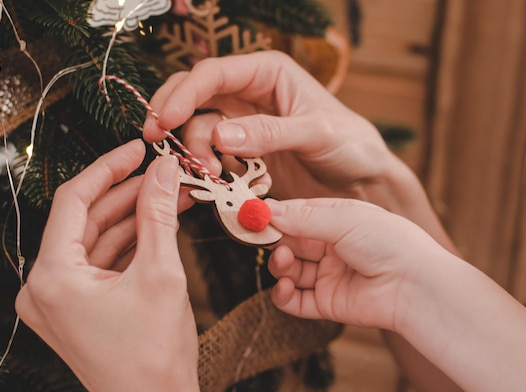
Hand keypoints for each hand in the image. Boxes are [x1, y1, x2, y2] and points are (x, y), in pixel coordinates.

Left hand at [15, 140, 210, 391]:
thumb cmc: (156, 354)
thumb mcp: (161, 273)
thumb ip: (159, 214)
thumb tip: (165, 170)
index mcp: (51, 277)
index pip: (75, 200)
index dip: (109, 168)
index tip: (138, 148)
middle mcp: (44, 288)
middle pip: (86, 220)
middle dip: (128, 193)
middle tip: (164, 173)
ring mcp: (57, 301)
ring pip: (96, 240)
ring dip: (133, 217)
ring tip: (171, 194)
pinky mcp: (75, 309)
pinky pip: (100, 263)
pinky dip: (128, 243)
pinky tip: (159, 223)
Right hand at [142, 51, 397, 201]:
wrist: (364, 182)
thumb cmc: (352, 144)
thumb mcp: (316, 133)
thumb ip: (269, 133)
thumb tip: (218, 136)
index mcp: (267, 73)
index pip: (212, 75)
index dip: (183, 95)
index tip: (163, 121)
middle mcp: (250, 95)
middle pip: (195, 98)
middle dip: (174, 120)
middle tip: (161, 146)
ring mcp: (245, 126)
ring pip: (200, 132)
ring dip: (197, 154)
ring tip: (213, 176)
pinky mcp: (245, 155)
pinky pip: (214, 159)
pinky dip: (213, 172)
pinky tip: (231, 184)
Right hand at [264, 197, 453, 331]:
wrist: (414, 286)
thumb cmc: (388, 242)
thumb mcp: (343, 218)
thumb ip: (302, 216)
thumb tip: (266, 209)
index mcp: (337, 220)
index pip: (296, 215)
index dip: (274, 216)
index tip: (251, 215)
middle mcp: (331, 247)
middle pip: (289, 243)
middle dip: (274, 242)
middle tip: (258, 240)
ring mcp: (329, 275)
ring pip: (289, 271)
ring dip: (278, 266)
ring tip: (282, 263)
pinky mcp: (328, 303)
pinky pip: (295, 300)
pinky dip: (283, 294)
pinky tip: (283, 287)